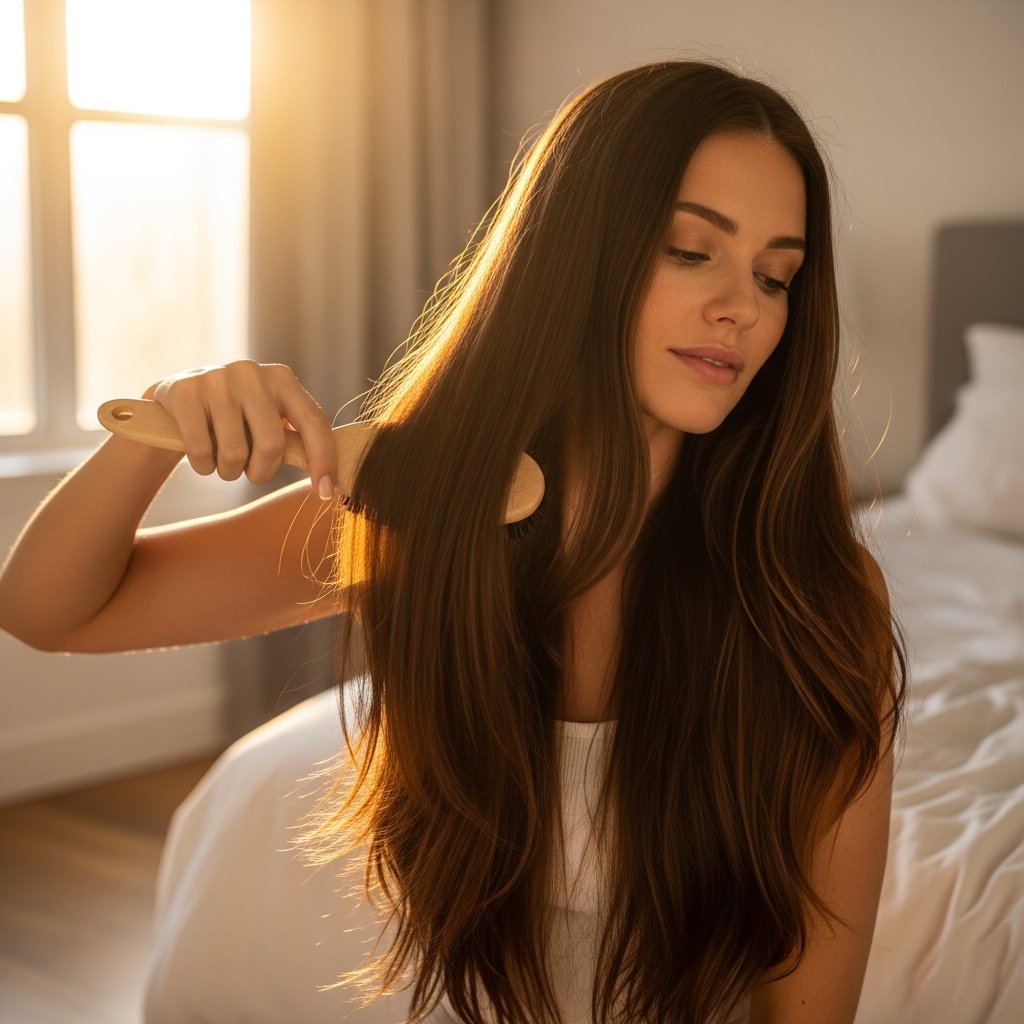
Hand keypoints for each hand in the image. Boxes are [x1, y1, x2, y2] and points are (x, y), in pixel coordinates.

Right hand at [146, 361, 337, 498]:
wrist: (176, 401)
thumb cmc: (235, 420)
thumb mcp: (267, 420)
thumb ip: (296, 441)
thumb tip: (331, 483)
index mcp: (282, 379)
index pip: (314, 421)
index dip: (324, 459)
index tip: (325, 492)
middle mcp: (251, 373)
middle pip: (272, 444)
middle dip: (262, 472)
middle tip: (251, 472)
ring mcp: (216, 379)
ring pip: (235, 453)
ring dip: (230, 472)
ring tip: (224, 461)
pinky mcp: (183, 392)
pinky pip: (201, 451)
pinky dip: (204, 467)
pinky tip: (202, 456)